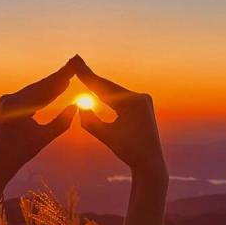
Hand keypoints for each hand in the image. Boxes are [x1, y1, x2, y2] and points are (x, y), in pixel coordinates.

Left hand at [0, 59, 78, 200]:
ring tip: (69, 74)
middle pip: (39, 87)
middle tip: (73, 65)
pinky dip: (44, 92)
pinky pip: (30, 95)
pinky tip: (58, 85)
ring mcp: (8, 99)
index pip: (43, 91)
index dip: (60, 80)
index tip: (72, 70)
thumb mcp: (45, 137)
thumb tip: (76, 106)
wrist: (3, 158)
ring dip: (52, 83)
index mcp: (15, 108)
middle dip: (57, 78)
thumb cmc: (24, 151)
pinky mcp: (9, 102)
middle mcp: (9, 99)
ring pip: (35, 90)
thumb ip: (61, 122)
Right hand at [73, 57, 166, 181]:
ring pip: (114, 92)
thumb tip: (80, 105)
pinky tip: (96, 89)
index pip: (104, 86)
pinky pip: (120, 99)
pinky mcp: (142, 107)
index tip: (75, 62)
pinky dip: (106, 96)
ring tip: (81, 71)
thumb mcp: (106, 136)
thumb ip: (91, 121)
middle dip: (90, 77)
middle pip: (109, 87)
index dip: (87, 75)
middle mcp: (140, 97)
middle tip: (75, 60)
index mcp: (133, 102)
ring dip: (97, 86)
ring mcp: (143, 101)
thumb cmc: (128, 152)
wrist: (150, 163)